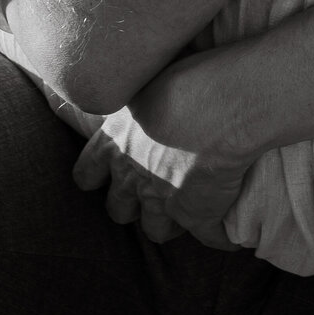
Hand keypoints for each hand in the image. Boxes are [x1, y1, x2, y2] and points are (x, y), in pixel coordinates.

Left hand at [71, 52, 254, 244]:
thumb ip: (134, 96)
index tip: (107, 174)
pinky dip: (218, 235)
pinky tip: (227, 232)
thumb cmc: (182, 77)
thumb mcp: (144, 78)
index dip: (97, 178)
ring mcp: (163, 201)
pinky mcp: (198, 213)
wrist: (216, 103)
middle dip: (131, 204)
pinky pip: (209, 237)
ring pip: (156, 230)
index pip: (86, 175)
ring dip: (168, 222)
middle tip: (152, 189)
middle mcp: (132, 177)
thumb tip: (132, 79)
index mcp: (114, 144)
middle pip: (118, 210)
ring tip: (186, 209)